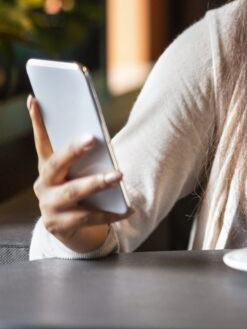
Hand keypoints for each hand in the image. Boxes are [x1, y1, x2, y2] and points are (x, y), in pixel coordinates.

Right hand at [27, 95, 131, 252]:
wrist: (72, 229)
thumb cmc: (80, 190)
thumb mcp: (80, 172)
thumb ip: (84, 156)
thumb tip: (96, 132)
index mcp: (47, 167)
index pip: (41, 140)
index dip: (36, 120)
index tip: (36, 99)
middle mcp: (43, 184)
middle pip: (56, 164)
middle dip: (74, 150)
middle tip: (93, 138)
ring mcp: (49, 206)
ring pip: (74, 192)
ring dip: (97, 183)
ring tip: (119, 175)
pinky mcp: (59, 225)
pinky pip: (88, 217)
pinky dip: (111, 213)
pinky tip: (128, 209)